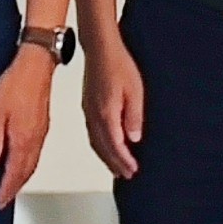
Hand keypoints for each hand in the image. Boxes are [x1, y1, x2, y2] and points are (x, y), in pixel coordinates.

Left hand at [0, 43, 54, 208]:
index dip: (6, 189)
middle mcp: (34, 140)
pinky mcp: (41, 125)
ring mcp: (40, 133)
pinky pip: (35, 153)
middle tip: (3, 200)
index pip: (14, 173)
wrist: (36, 66)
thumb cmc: (16, 84)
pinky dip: (27, 165)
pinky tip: (21, 162)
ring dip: (21, 178)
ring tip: (11, 187)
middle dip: (14, 188)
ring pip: (32, 164)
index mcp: (23, 140)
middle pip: (25, 172)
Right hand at [82, 34, 142, 180]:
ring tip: (116, 167)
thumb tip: (134, 138)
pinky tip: (105, 145)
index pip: (115, 145)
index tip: (134, 170)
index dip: (124, 160)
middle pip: (103, 147)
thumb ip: (134, 116)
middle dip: (114, 163)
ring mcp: (88, 110)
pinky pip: (91, 132)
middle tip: (126, 175)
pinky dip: (99, 145)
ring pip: (95, 141)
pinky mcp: (87, 105)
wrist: (100, 48)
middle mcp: (94, 115)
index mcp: (106, 113)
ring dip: (105, 156)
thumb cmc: (119, 65)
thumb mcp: (135, 90)